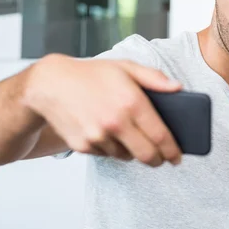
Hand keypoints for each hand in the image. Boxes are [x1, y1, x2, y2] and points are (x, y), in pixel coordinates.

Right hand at [24, 54, 182, 165]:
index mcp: (131, 102)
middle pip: (146, 155)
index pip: (160, 136)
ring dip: (134, 152)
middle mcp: (116, 122)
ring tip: (132, 136)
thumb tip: (178, 88)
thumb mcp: (127, 67)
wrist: (50, 84)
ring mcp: (98, 136)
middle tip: (163, 159)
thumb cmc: (92, 74)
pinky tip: (110, 133)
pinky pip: (107, 155)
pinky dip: (113, 149)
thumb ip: (155, 78)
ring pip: (126, 157)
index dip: (172, 150)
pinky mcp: (83, 146)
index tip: (177, 157)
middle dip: (158, 160)